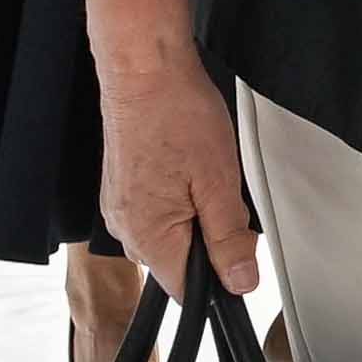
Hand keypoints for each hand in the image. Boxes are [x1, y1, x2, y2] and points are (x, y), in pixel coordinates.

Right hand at [96, 47, 262, 294]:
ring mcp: (120, 208)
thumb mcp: (219, 183)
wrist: (144, 70)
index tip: (235, 246)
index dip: (220, 276)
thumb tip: (241, 281)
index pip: (187, 290)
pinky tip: (184, 168)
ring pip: (170, 236)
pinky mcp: (122, 189)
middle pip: (179, 263)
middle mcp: (125, 228)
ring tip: (199, 173)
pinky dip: (178, 199)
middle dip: (209, 240)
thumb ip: (230, 240)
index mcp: (147, 236)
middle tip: (220, 193)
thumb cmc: (176, 114)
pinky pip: (157, 212)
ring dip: (194, 216)